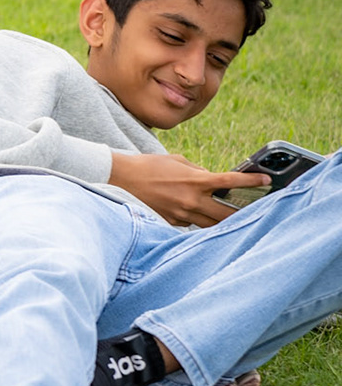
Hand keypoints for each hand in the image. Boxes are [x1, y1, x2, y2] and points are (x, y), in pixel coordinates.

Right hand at [109, 152, 269, 227]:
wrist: (119, 178)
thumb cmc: (148, 166)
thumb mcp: (177, 161)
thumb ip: (197, 171)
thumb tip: (210, 179)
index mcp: (196, 181)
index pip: (231, 181)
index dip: (252, 181)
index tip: (267, 181)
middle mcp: (192, 200)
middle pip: (227, 213)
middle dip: (242, 213)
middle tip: (254, 211)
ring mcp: (182, 214)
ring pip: (211, 224)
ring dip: (220, 221)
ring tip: (229, 218)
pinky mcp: (171, 222)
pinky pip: (191, 224)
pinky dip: (197, 220)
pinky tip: (197, 216)